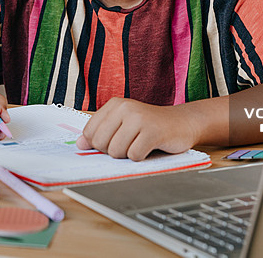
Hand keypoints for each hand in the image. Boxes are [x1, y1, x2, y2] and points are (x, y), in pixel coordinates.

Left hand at [75, 98, 198, 160]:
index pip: (89, 133)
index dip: (99, 145)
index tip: (113, 141)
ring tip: (140, 144)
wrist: (183, 122)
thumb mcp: (123, 124)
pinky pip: (134, 156)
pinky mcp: (153, 132)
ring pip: (116, 151)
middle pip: (101, 143)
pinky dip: (141, 158)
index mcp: (115, 104)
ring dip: (128, 155)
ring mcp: (139, 119)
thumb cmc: (150, 126)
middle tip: (130, 143)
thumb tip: (80, 144)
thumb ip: (101, 132)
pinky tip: (150, 147)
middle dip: (113, 151)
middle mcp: (125, 108)